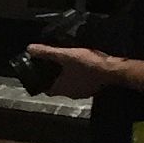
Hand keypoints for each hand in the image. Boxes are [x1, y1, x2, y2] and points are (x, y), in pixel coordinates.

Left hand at [24, 44, 143, 99]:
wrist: (114, 69)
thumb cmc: (88, 64)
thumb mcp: (65, 55)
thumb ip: (47, 52)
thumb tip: (29, 48)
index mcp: (61, 89)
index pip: (46, 89)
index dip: (41, 82)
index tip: (39, 73)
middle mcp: (71, 94)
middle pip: (58, 88)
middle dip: (54, 78)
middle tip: (52, 67)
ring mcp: (84, 93)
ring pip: (71, 86)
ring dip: (68, 79)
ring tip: (66, 66)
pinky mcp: (94, 89)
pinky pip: (83, 84)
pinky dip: (80, 78)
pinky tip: (82, 69)